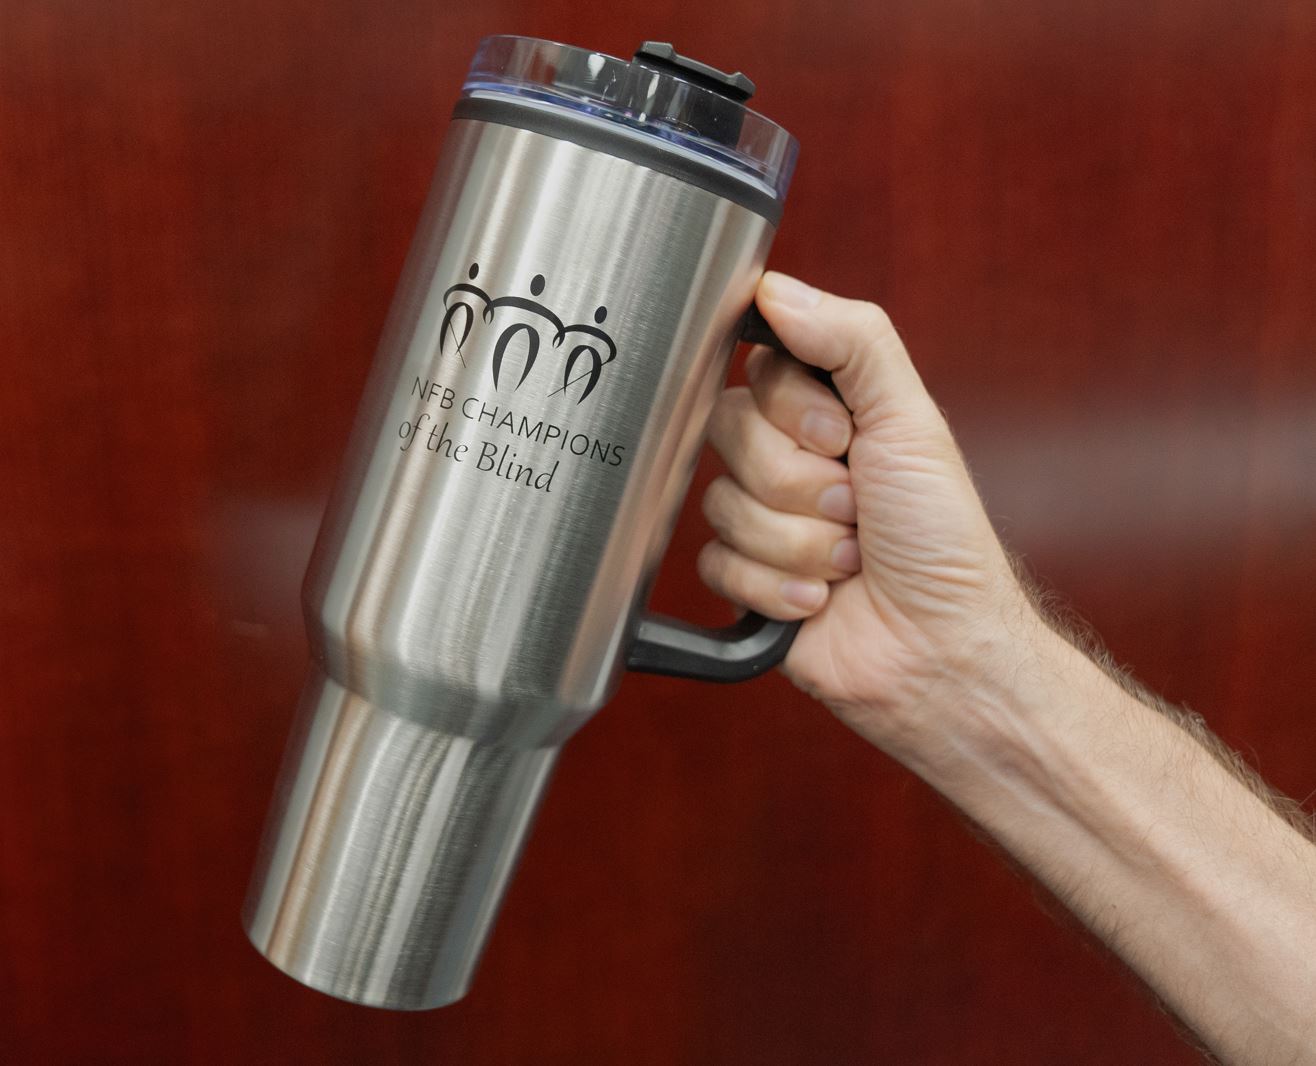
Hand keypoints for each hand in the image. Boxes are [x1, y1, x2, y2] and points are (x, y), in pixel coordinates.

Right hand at [700, 272, 1045, 756]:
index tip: (843, 439)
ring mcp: (765, 520)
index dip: (792, 411)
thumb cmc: (942, 540)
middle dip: (802, 484)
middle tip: (857, 509)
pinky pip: (713, 565)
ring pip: (721, 506)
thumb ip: (850, 339)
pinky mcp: (745, 579)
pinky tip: (819, 599)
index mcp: (828, 413)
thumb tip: (774, 289)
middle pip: (730, 435)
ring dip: (798, 542)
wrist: (939, 649)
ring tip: (849, 560)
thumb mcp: (911, 420)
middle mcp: (790, 461)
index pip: (757, 371)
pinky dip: (775, 586)